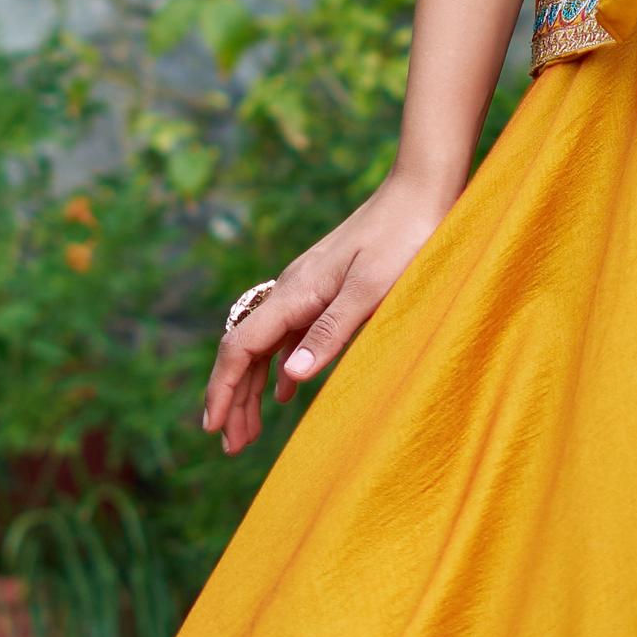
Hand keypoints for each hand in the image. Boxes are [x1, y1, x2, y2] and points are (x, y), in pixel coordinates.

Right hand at [201, 173, 458, 455]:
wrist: (423, 190)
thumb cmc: (406, 239)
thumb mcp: (372, 290)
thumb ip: (332, 332)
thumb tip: (290, 378)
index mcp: (296, 292)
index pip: (241, 347)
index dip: (223, 389)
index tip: (214, 428)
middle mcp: (292, 289)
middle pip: (245, 350)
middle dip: (232, 397)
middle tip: (230, 446)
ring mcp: (308, 287)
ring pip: (265, 345)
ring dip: (252, 388)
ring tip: (249, 431)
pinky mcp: (327, 287)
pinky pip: (289, 335)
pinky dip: (279, 368)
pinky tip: (284, 393)